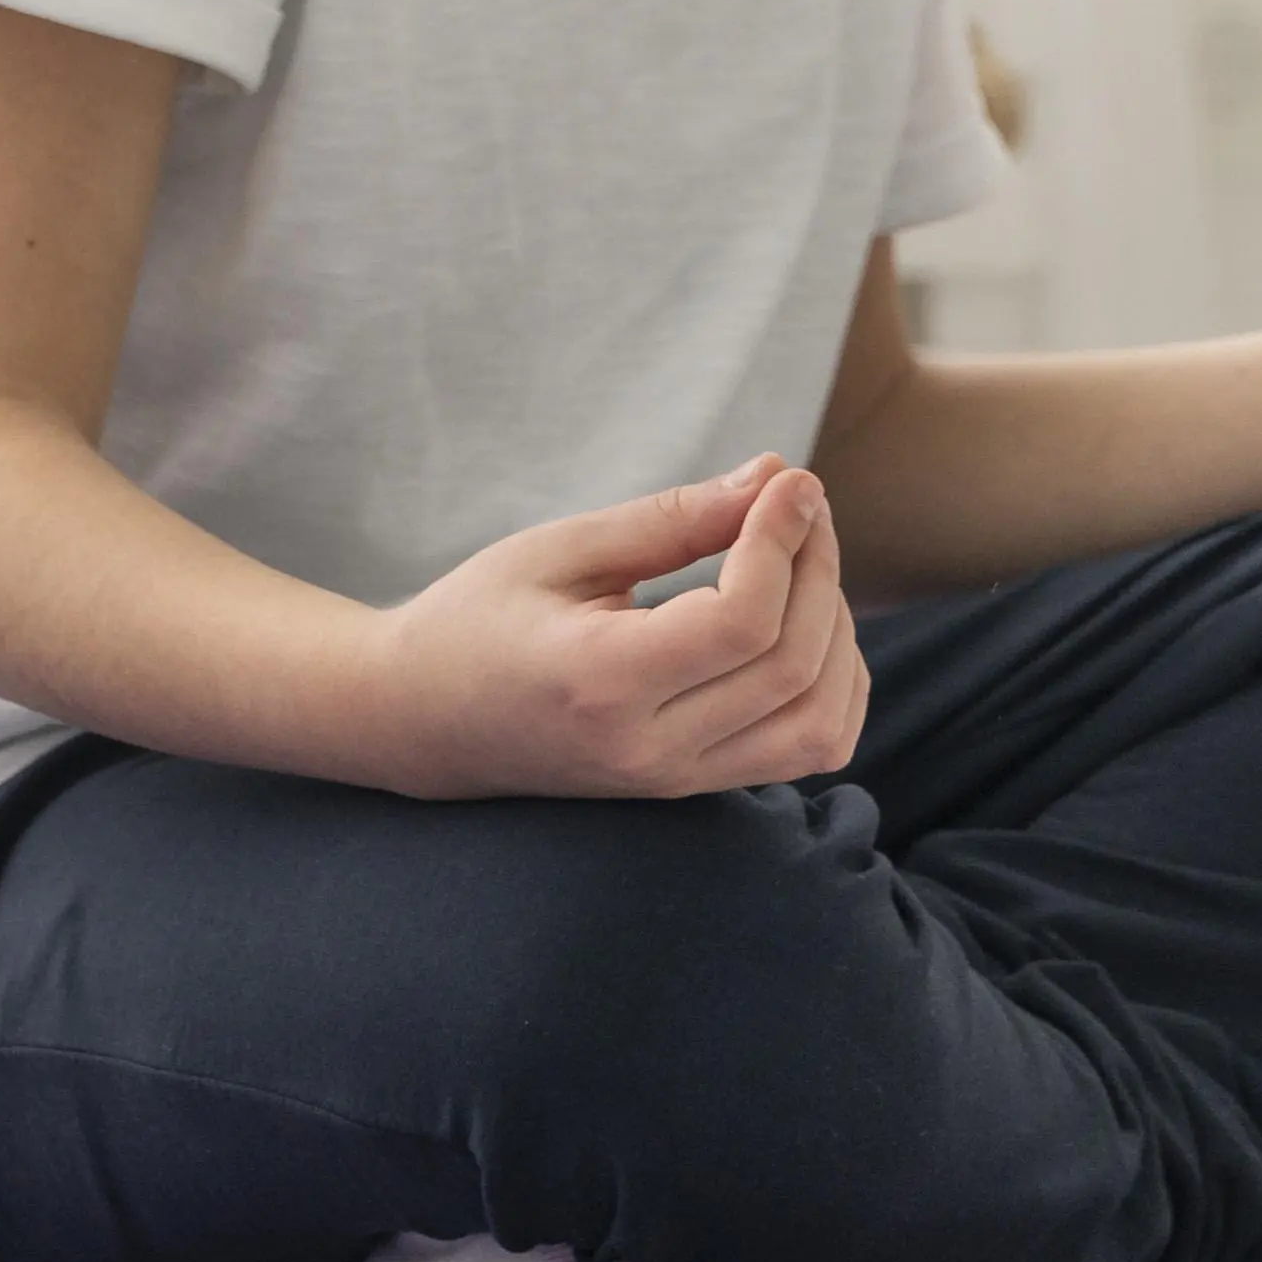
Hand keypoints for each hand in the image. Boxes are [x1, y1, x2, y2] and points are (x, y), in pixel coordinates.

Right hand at [365, 455, 864, 800]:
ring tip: (803, 564)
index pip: (740, 623)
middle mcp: (649, 749)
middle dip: (817, 570)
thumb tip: (774, 478)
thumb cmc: (478, 618)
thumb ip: (671, 520)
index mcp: (600, 682)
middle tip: (798, 503)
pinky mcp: (697, 784)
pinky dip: (836, 684)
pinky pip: (810, 747)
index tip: (788, 481)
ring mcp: (678, 778)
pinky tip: (807, 625)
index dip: (781, 542)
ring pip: (821, 721)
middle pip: (792, 665)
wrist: (424, 720)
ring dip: (837, 633)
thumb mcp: (558, 550)